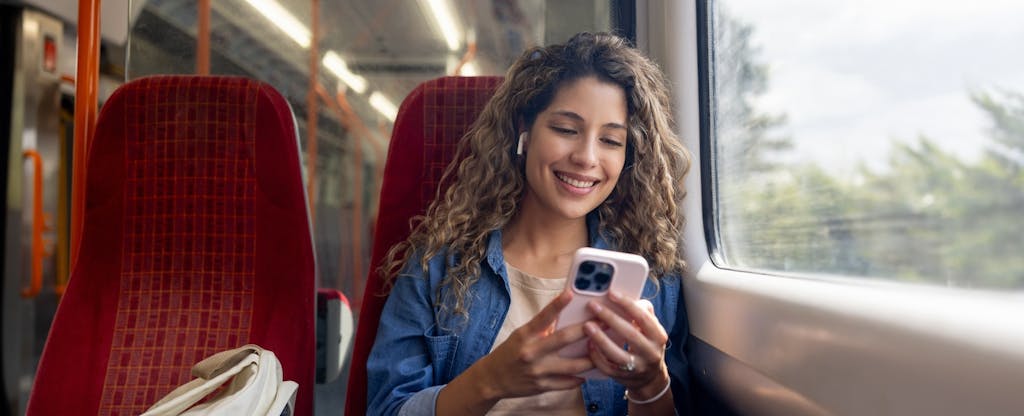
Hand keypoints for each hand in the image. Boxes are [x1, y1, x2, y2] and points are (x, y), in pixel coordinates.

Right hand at [473, 290, 594, 399]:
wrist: (492, 379)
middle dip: (586, 330)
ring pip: (572, 365)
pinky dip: (579, 378)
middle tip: (604, 323)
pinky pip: (566, 383)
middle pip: (563, 339)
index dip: (557, 304)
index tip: (571, 293)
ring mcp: (538, 371)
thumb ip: (541, 328)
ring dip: (590, 358)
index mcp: (525, 335)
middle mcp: (531, 352)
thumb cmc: (509, 353)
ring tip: (603, 350)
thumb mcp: (521, 336)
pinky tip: (589, 373)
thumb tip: (563, 316)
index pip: (543, 317)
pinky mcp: (542, 386)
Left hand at [584, 290, 669, 394]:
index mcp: (658, 336)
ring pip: (618, 355)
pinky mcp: (624, 378)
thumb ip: (643, 312)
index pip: (643, 317)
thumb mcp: (651, 329)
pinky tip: (589, 344)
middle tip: (593, 306)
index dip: (627, 304)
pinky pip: (608, 368)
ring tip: (587, 325)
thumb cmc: (646, 344)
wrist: (650, 377)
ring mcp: (638, 367)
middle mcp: (651, 352)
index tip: (611, 293)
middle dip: (610, 318)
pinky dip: (597, 356)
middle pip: (630, 334)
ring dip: (601, 339)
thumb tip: (625, 296)